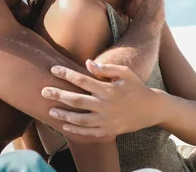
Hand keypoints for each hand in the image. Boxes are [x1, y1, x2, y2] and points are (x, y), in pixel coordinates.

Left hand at [41, 60, 160, 139]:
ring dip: (64, 114)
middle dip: (58, 95)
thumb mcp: (125, 73)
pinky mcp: (108, 130)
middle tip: (43, 91)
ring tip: (51, 110)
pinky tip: (65, 125)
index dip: (66, 74)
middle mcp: (105, 105)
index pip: (81, 80)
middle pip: (76, 100)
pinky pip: (88, 132)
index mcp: (108, 89)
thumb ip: (106, 68)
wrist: (151, 109)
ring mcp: (106, 120)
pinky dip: (75, 130)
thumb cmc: (136, 87)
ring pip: (80, 119)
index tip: (53, 69)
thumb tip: (87, 63)